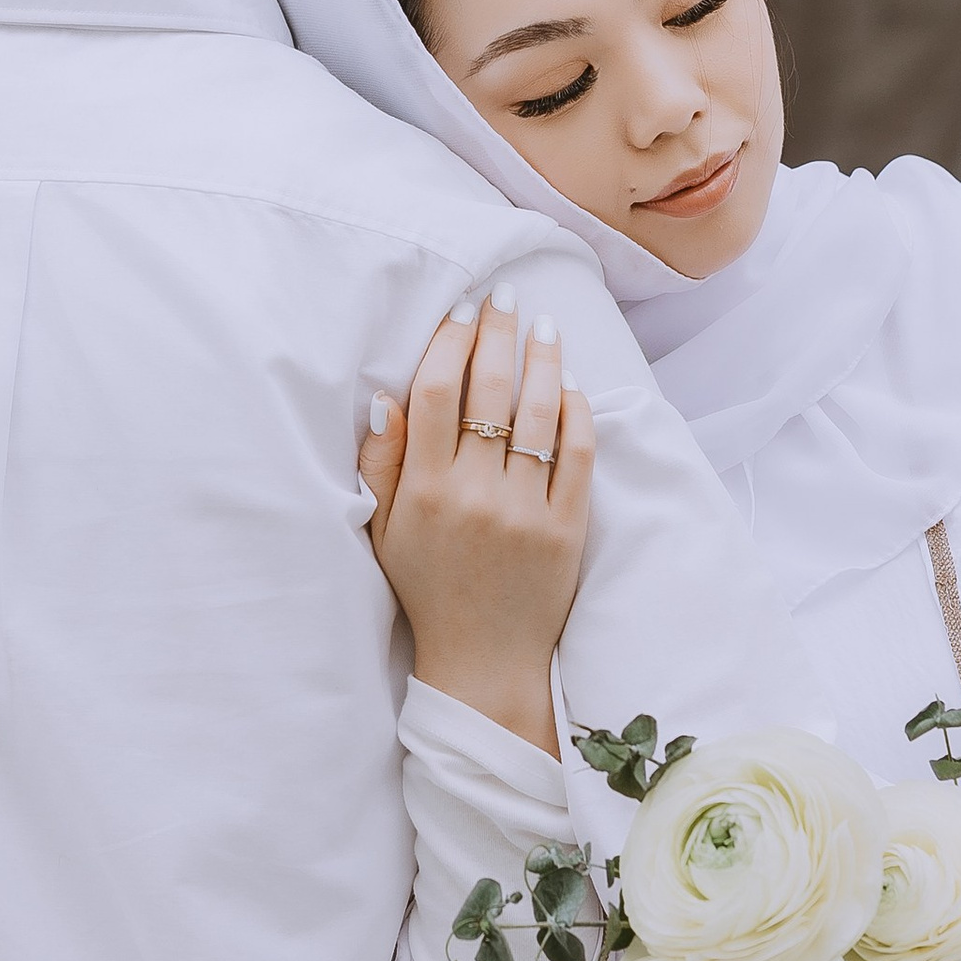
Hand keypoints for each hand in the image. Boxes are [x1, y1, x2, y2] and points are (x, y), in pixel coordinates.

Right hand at [358, 291, 593, 756]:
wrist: (483, 662)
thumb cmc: (427, 589)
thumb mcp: (384, 531)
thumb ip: (382, 463)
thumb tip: (386, 395)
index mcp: (425, 492)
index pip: (436, 395)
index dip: (448, 344)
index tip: (459, 312)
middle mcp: (475, 495)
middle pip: (491, 392)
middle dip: (498, 334)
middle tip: (505, 298)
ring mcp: (526, 512)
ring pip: (539, 415)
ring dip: (544, 361)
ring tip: (545, 326)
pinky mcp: (567, 529)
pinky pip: (578, 456)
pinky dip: (577, 414)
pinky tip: (571, 386)